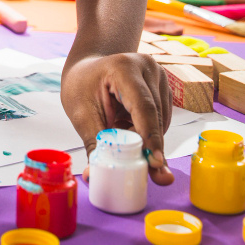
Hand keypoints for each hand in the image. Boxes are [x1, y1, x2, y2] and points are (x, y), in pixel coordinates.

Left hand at [61, 53, 174, 184]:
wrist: (88, 69)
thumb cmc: (82, 87)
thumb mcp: (82, 115)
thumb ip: (94, 144)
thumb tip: (94, 176)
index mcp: (123, 68)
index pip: (143, 106)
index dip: (150, 136)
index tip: (155, 162)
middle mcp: (147, 68)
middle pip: (155, 116)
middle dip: (151, 147)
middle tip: (154, 176)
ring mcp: (158, 76)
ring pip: (161, 121)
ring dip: (146, 139)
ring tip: (120, 133)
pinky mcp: (163, 88)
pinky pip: (161, 119)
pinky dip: (147, 131)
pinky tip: (128, 127)